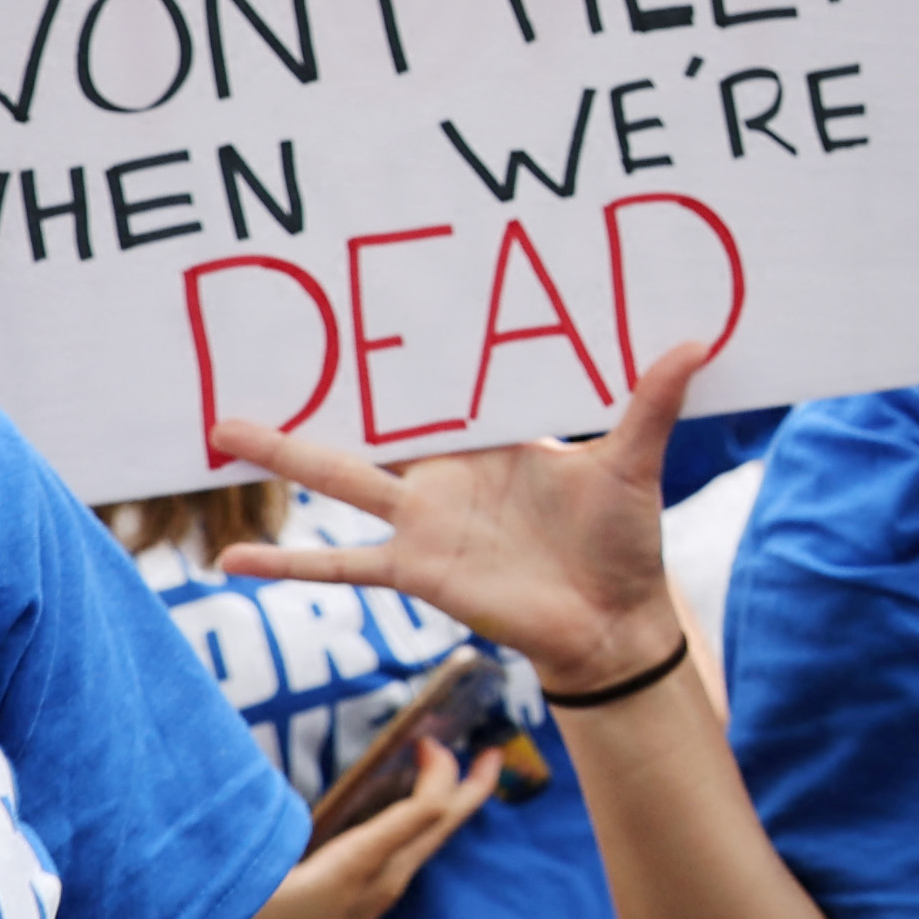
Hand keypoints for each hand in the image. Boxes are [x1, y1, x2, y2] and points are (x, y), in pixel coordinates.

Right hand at [206, 743, 494, 918]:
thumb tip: (270, 785)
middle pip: (445, 825)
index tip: (426, 738)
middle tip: (494, 750)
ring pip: (429, 842)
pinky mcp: (366, 909)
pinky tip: (407, 814)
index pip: (426, 810)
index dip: (438, 769)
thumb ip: (269, 825)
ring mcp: (378, 898)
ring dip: (447, 805)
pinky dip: (419, 826)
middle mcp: (382, 882)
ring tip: (455, 774)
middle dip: (474, 785)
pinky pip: (408, 857)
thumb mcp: (255, 874)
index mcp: (359, 866)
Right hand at [219, 341, 704, 699]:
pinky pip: (339, 565)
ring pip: (338, 479)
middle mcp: (446, 474)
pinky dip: (286, 565)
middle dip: (321, 390)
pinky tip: (231, 562)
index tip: (361, 300)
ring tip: (219, 429)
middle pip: (370, 423)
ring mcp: (423, 521)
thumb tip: (699, 343)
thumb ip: (651, 405)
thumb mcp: (633, 465)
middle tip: (263, 347)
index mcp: (490, 439)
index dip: (402, 351)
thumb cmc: (623, 539)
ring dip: (283, 454)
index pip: (438, 388)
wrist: (614, 619)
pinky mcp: (414, 569)